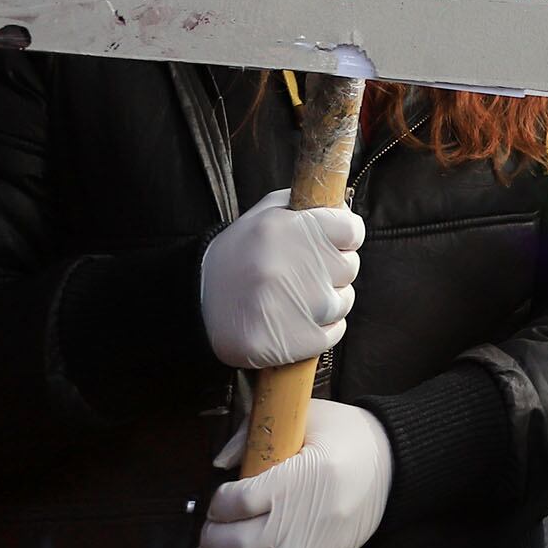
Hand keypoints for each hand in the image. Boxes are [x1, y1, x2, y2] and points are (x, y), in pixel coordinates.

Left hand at [195, 400, 392, 547]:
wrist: (391, 469)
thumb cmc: (348, 441)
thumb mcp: (311, 417)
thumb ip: (256, 431)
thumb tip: (221, 459)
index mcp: (302, 480)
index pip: (236, 503)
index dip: (218, 501)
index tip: (222, 496)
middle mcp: (302, 524)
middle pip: (232, 544)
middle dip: (211, 535)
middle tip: (215, 524)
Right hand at [200, 188, 363, 369]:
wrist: (195, 303)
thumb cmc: (237, 255)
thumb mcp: (264, 214)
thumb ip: (306, 205)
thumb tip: (344, 208)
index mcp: (287, 228)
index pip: (352, 230)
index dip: (345, 236)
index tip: (333, 242)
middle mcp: (293, 267)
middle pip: (350, 266)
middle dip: (333, 268)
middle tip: (304, 271)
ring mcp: (295, 308)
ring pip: (343, 300)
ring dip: (328, 299)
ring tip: (294, 296)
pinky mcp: (292, 343)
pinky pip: (334, 332)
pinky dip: (322, 327)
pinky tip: (295, 318)